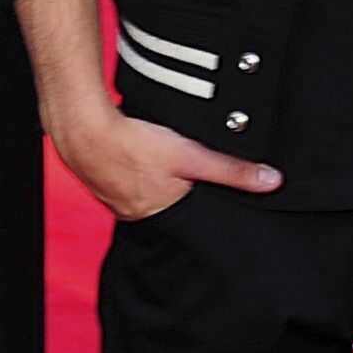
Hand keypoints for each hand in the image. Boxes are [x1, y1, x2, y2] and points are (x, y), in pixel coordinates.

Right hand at [48, 100, 278, 220]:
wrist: (81, 131)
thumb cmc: (133, 145)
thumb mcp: (190, 156)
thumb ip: (231, 170)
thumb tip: (271, 182)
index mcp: (162, 216)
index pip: (195, 221)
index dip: (207, 210)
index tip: (216, 204)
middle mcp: (139, 216)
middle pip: (173, 209)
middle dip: (184, 197)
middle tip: (192, 181)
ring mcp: (118, 201)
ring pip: (151, 195)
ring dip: (160, 184)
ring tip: (166, 169)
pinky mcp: (105, 183)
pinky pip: (131, 184)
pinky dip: (139, 175)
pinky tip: (142, 161)